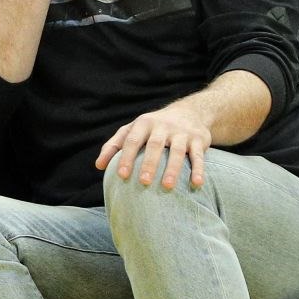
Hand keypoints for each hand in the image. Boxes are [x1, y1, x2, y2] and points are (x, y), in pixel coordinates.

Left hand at [94, 103, 211, 189]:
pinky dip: (199, 169)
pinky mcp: (199, 140)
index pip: (132, 140)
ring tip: (167, 186)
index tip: (122, 175)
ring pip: (178, 151)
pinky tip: (197, 184)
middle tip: (143, 182)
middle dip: (149, 164)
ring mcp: (182, 133)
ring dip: (173, 169)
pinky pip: (199, 155)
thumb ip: (114, 145)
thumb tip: (99, 166)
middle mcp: (163, 126)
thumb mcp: (133, 130)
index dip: (126, 157)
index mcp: (144, 124)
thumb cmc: (153, 127)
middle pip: (154, 145)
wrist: (190, 112)